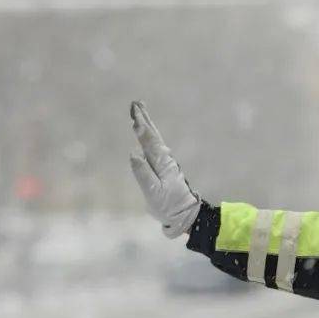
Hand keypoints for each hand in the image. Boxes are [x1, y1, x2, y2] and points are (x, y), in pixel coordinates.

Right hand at [129, 100, 200, 238]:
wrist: (185, 214)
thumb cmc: (169, 205)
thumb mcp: (154, 192)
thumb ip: (143, 173)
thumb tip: (133, 154)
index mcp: (162, 163)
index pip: (149, 142)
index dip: (142, 129)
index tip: (135, 115)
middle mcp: (164, 159)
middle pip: (152, 136)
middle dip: (143, 120)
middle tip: (135, 103)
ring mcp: (164, 163)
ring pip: (154, 139)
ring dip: (146, 125)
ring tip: (139, 111)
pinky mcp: (163, 168)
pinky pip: (153, 147)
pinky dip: (148, 137)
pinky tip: (145, 134)